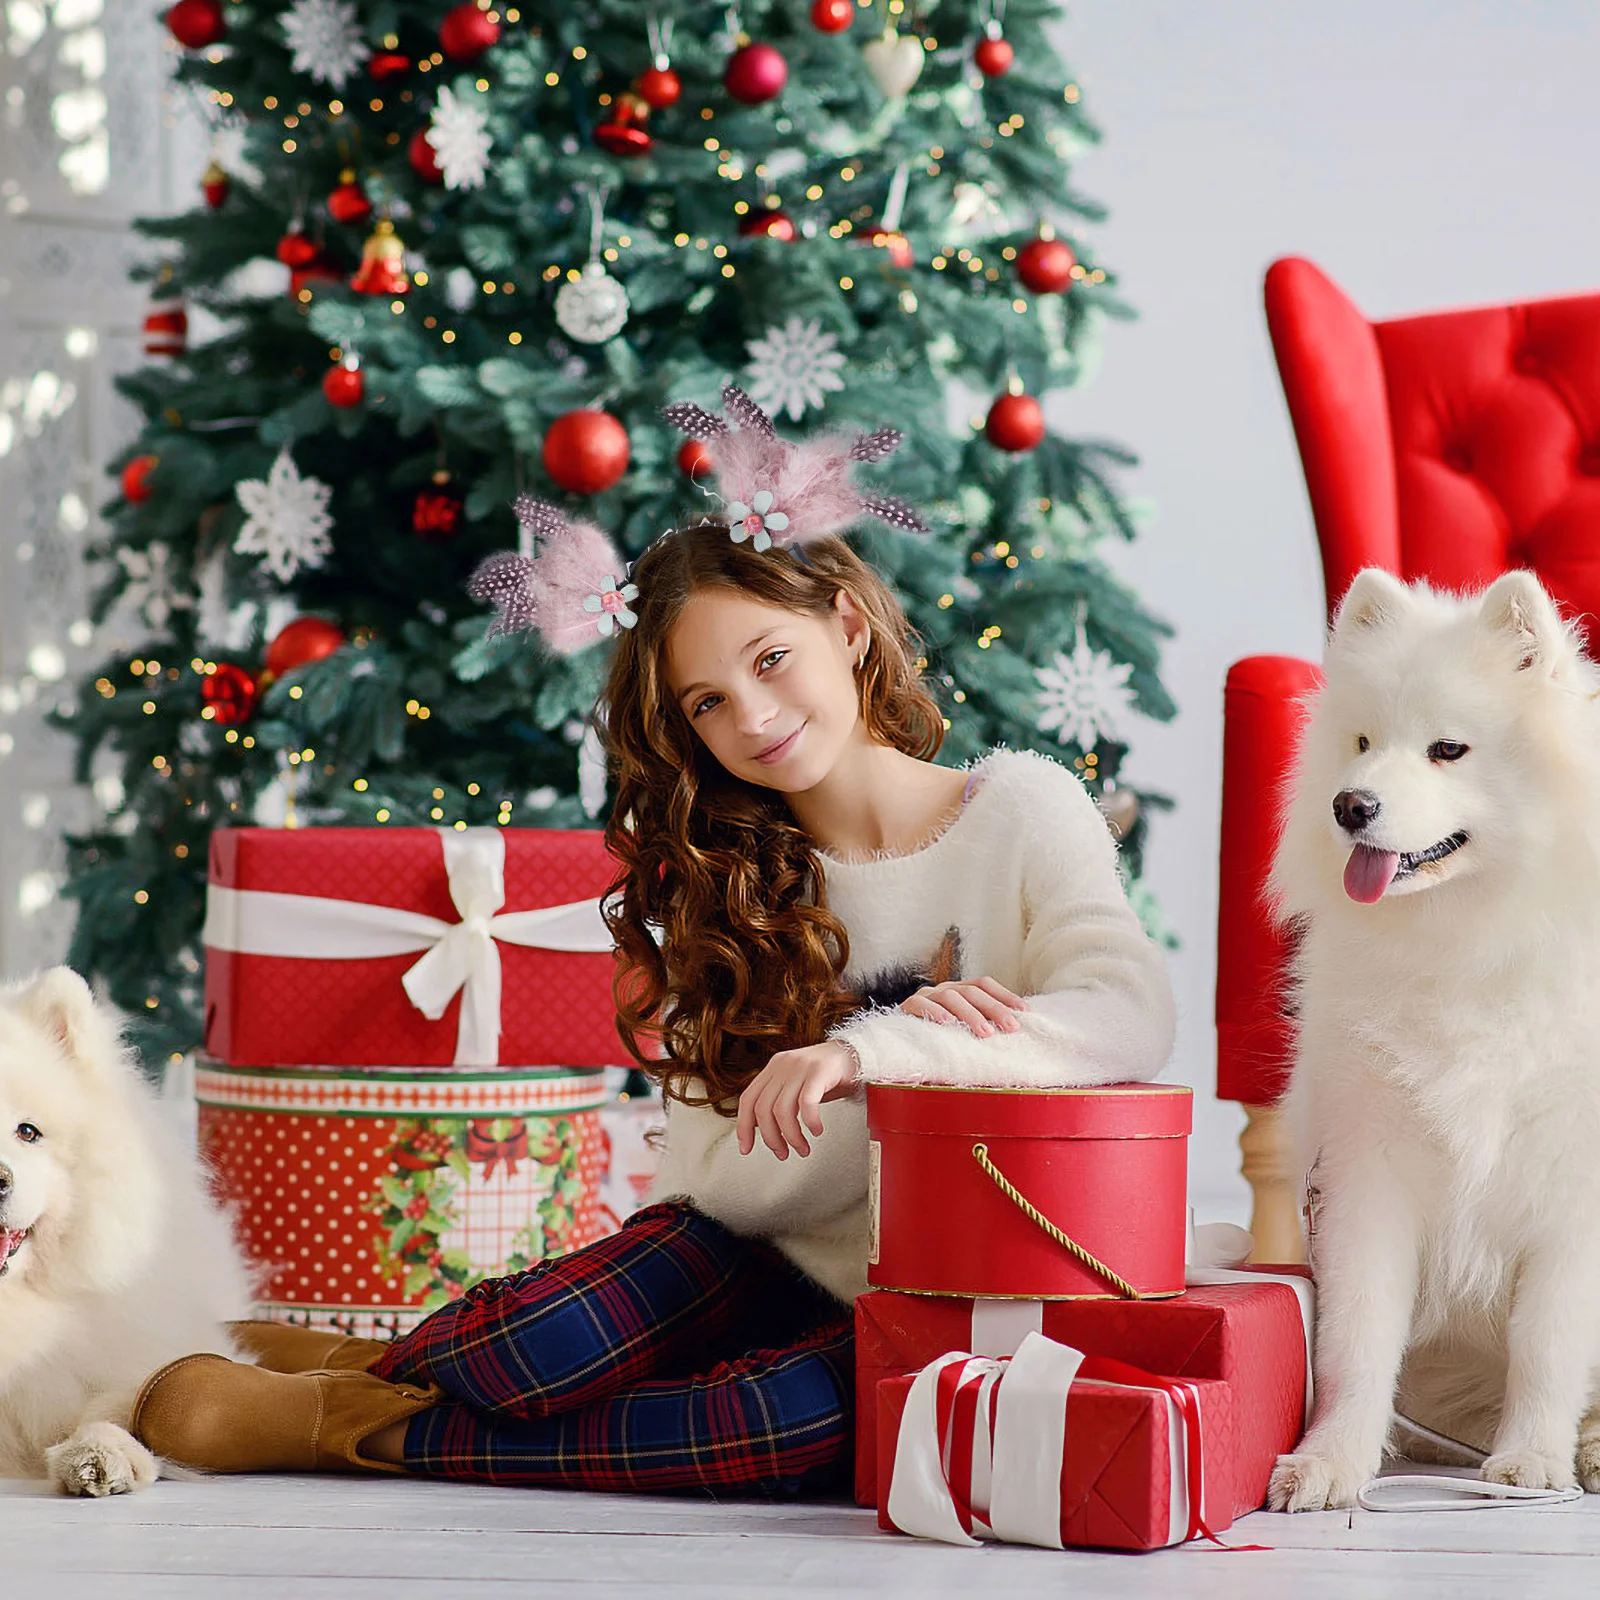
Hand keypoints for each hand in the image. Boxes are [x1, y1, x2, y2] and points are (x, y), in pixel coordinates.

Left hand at [737, 1041, 859, 1160]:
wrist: (857, 1053)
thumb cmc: (829, 1074)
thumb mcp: (798, 1085)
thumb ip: (780, 1101)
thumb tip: (764, 1129)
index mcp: (774, 1068)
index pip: (748, 1099)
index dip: (744, 1127)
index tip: (746, 1147)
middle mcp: (783, 1065)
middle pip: (763, 1108)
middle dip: (771, 1138)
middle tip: (782, 1153)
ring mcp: (801, 1066)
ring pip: (782, 1109)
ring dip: (791, 1136)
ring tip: (802, 1148)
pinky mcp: (820, 1071)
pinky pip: (807, 1102)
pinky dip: (809, 1121)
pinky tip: (816, 1130)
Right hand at [900, 976, 1028, 1036]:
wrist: (897, 1042)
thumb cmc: (936, 1038)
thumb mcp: (962, 1030)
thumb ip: (981, 1025)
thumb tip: (1013, 1030)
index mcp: (959, 990)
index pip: (984, 984)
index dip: (1005, 995)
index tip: (1025, 1011)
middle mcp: (944, 989)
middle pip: (972, 991)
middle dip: (995, 1009)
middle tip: (1011, 1027)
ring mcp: (926, 996)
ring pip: (951, 997)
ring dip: (971, 1015)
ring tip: (985, 1033)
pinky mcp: (907, 1007)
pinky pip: (922, 1005)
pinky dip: (936, 1013)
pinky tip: (948, 1024)